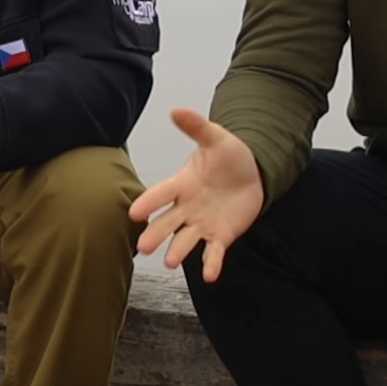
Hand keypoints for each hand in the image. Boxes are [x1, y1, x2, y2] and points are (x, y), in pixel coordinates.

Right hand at [127, 107, 263, 281]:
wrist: (252, 174)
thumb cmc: (229, 156)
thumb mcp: (216, 138)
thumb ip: (197, 127)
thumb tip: (176, 109)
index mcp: (182, 184)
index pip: (162, 193)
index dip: (148, 202)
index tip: (133, 212)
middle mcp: (187, 207)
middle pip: (167, 222)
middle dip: (155, 234)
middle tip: (142, 246)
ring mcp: (202, 223)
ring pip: (186, 239)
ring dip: (178, 251)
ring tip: (170, 262)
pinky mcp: (220, 236)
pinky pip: (213, 252)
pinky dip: (211, 264)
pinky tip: (209, 276)